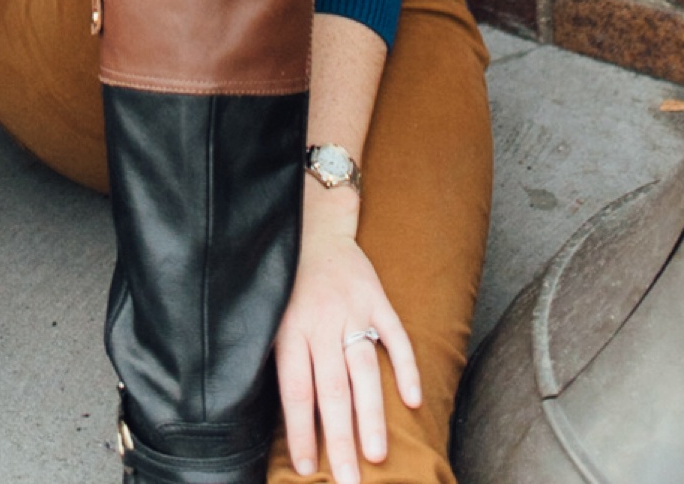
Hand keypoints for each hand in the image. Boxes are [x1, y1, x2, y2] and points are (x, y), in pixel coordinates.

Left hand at [274, 209, 419, 480]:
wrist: (312, 225)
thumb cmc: (287, 284)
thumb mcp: (271, 317)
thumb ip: (282, 359)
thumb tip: (282, 418)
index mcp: (289, 330)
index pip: (295, 390)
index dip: (300, 430)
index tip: (307, 468)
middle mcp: (320, 321)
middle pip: (331, 389)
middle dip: (340, 439)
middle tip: (349, 479)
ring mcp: (351, 308)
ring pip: (362, 369)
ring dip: (371, 414)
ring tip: (377, 455)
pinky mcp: (376, 297)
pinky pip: (395, 335)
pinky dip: (405, 367)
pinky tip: (412, 401)